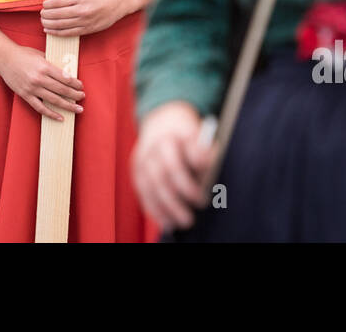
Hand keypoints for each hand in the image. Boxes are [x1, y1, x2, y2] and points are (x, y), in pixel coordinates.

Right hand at [0, 42, 84, 120]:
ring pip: (54, 100)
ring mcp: (32, 88)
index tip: (81, 86)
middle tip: (82, 97)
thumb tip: (66, 72)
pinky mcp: (25, 95)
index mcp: (44, 66)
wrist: (4, 58)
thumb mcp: (40, 54)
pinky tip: (60, 117)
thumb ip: (52, 63)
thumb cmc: (23, 54)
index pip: (65, 78)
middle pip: (62, 90)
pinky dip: (51, 114)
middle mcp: (39, 78)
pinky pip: (40, 108)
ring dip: (68, 105)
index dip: (76, 84)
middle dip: (75, 95)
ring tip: (78, 109)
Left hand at [39, 0, 128, 36]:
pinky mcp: (88, 30)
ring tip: (43, 21)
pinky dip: (57, 33)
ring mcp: (85, 21)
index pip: (59, 2)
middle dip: (46, 15)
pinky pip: (69, 33)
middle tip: (41, 14)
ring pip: (61, 25)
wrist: (119, 3)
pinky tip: (49, 30)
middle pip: (58, 14)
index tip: (44, 4)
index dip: (48, 4)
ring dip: (49, 24)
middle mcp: (82, 10)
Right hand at [132, 101, 213, 230]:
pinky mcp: (136, 172)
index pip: (182, 151)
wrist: (161, 122)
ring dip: (168, 207)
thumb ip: (204, 151)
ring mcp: (142, 159)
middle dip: (183, 192)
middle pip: (165, 172)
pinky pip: (144, 193)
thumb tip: (208, 167)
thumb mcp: (198, 136)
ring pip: (152, 185)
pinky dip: (155, 210)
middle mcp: (154, 146)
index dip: (194, 166)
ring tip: (185, 221)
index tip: (205, 187)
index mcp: (172, 134)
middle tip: (201, 205)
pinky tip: (167, 222)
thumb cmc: (186, 136)